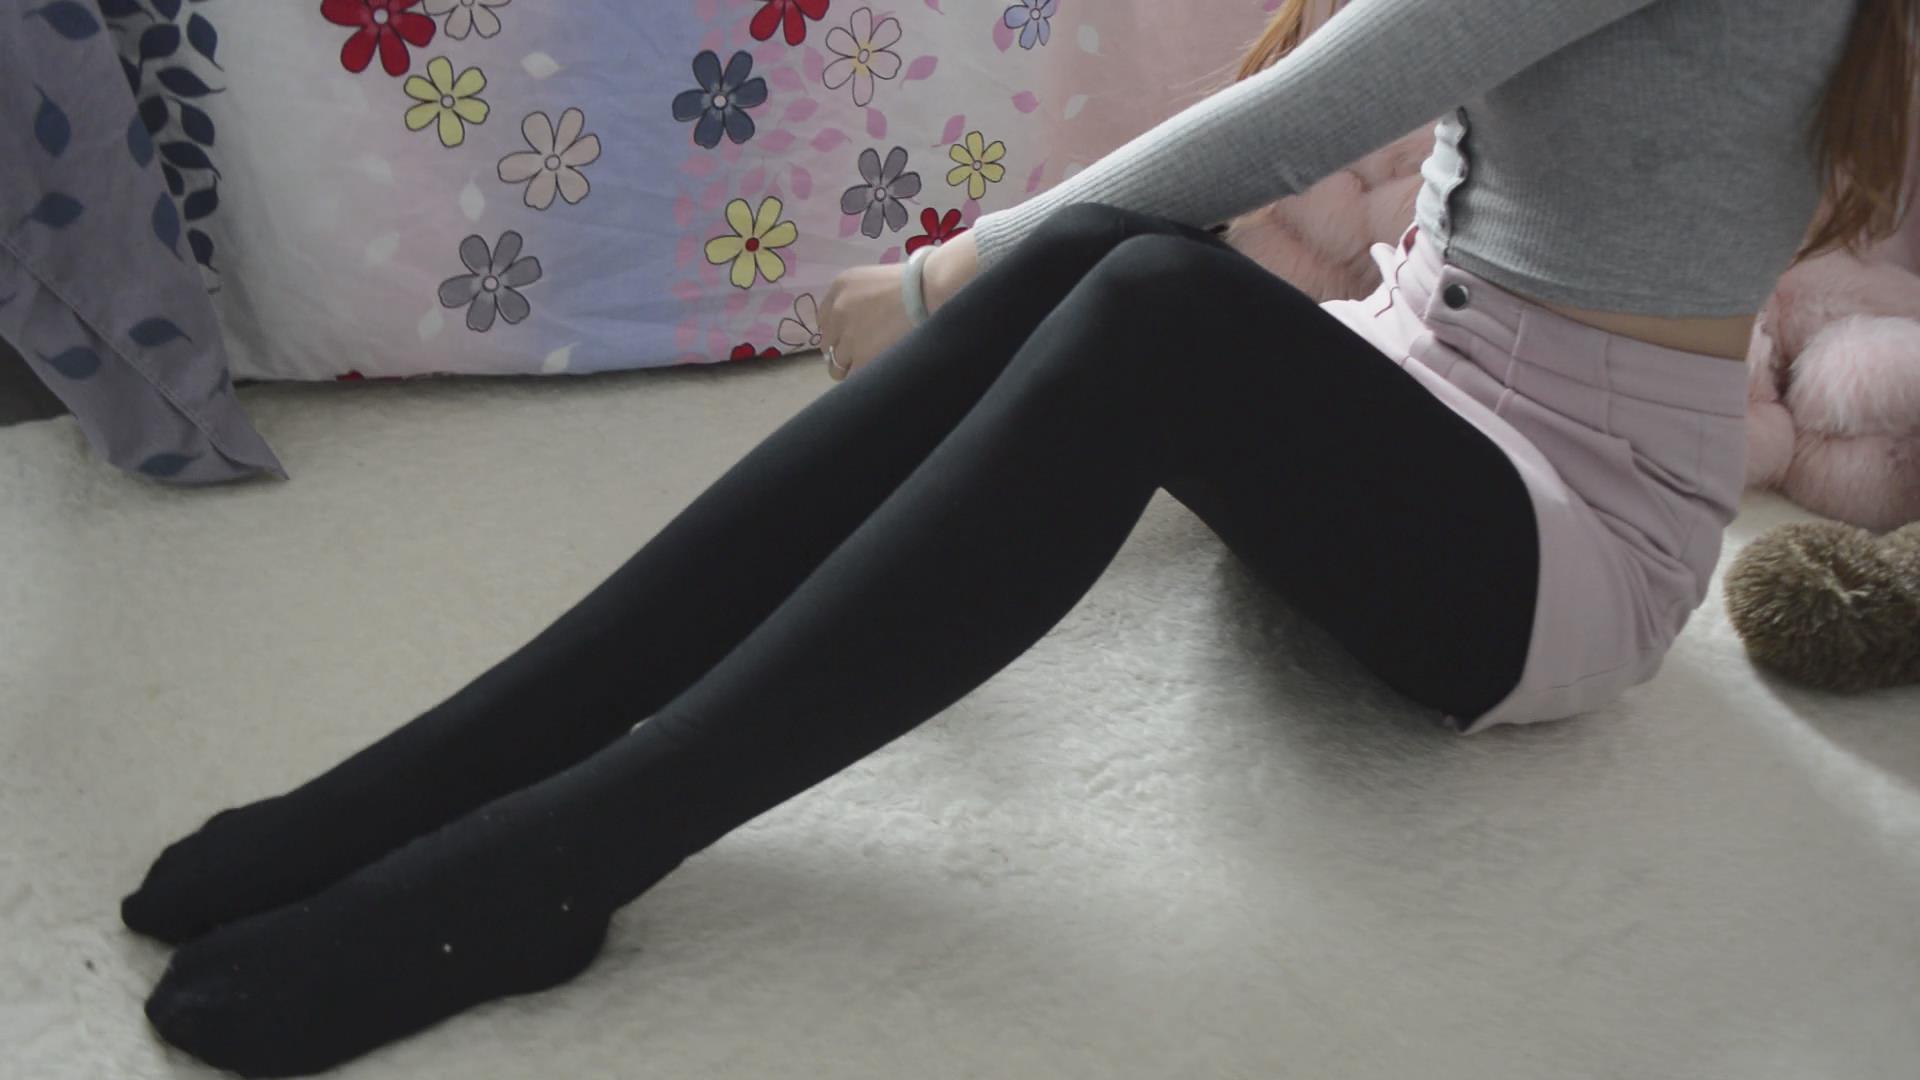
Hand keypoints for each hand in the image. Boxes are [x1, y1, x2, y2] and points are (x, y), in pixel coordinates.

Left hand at [817, 233, 979, 381]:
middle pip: (827, 344)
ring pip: (836, 366)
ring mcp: (848, 337)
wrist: (929, 292)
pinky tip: (878, 373)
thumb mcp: (876, 280)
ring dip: (851, 368)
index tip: (852, 337)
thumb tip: (858, 322)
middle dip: (843, 349)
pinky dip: (864, 379)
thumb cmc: (915, 282)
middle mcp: (837, 312)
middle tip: (866, 351)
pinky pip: (853, 378)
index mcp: (840, 288)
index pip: (824, 320)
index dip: (838, 331)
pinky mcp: (862, 359)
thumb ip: (859, 299)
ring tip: (873, 366)